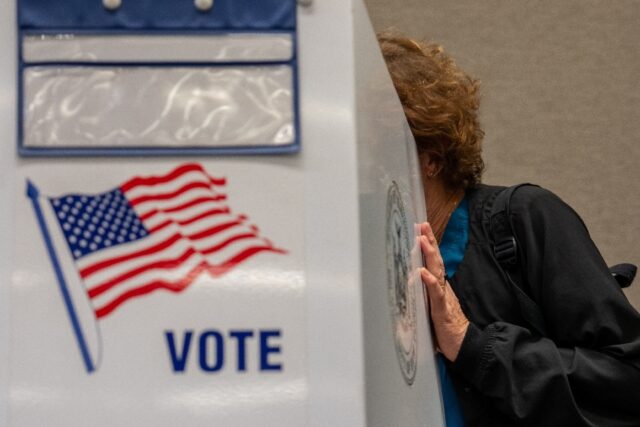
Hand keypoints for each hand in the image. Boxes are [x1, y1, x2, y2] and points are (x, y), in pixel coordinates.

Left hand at [420, 222, 468, 361]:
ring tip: (422, 240)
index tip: (422, 230)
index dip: (428, 246)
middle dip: (429, 242)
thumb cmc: (445, 328)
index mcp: (439, 287)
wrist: (462, 345)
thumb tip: (409, 283)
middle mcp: (442, 288)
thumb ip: (422, 295)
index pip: (433, 263)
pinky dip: (429, 282)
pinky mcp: (442, 310)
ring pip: (437, 272)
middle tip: (422, 226)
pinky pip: (436, 294)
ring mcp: (443, 297)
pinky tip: (422, 272)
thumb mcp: (430, 308)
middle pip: (436, 261)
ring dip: (429, 255)